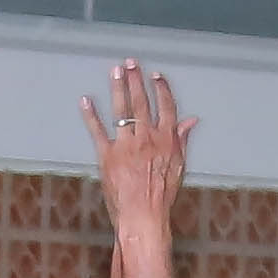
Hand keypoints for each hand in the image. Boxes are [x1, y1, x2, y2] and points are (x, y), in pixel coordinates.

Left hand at [81, 61, 192, 242]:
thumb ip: (182, 139)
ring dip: (118, 87)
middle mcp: (147, 137)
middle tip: (130, 62)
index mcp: (166, 140)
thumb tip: (191, 121)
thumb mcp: (179, 166)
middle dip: (136, 80)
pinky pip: (97, 130)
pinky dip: (90, 114)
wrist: (143, 215)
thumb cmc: (162, 196)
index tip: (155, 75)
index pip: (165, 106)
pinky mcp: (107, 155)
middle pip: (142, 102)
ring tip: (115, 71)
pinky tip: (86, 100)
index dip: (161, 88)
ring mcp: (126, 145)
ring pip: (122, 110)